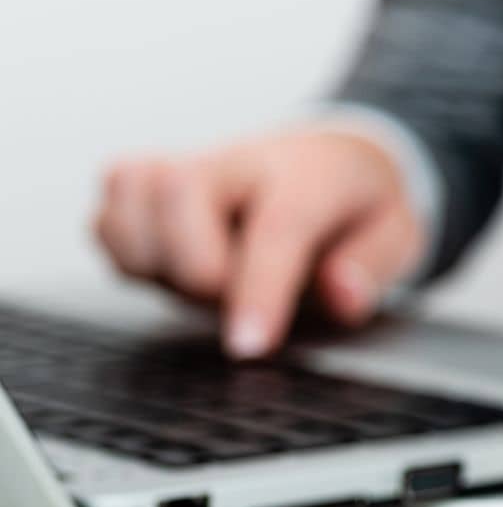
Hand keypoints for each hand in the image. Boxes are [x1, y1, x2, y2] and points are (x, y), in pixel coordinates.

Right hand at [94, 127, 424, 357]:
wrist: (332, 159)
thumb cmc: (357, 207)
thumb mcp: (396, 236)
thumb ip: (371, 267)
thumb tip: (341, 295)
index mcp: (307, 174)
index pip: (276, 228)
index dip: (258, 292)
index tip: (247, 348)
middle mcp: (235, 161)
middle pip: (178, 198)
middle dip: (199, 272)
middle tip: (238, 296)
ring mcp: (181, 168)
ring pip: (128, 213)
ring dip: (160, 269)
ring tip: (213, 278)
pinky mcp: (138, 183)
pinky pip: (103, 223)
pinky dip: (129, 258)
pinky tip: (176, 265)